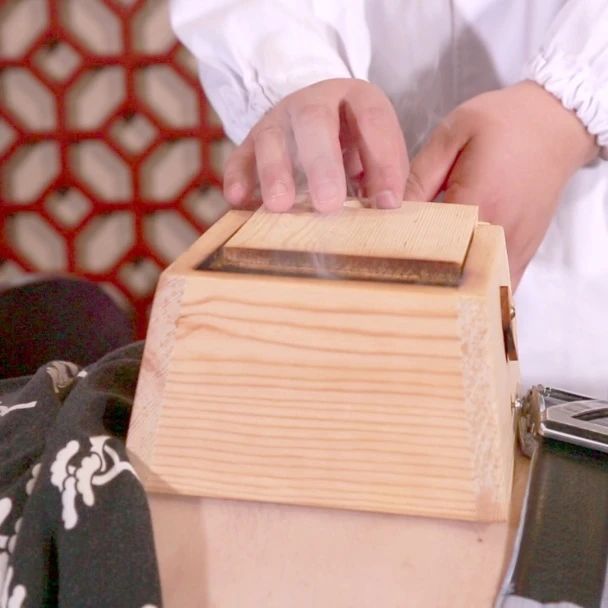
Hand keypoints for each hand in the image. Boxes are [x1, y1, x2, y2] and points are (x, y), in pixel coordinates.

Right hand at [223, 78, 408, 211]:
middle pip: (315, 122)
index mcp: (356, 97)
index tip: (387, 203)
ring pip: (272, 137)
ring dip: (275, 172)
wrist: (312, 115)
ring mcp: (279, 119)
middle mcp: (314, 102)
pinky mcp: (252, 140)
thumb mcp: (376, 150)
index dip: (382, 161)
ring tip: (280, 206)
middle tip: (328, 204)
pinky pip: (241, 155)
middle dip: (322, 165)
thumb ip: (385, 174)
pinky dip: (238, 177)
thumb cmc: (353, 142)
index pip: (372, 120)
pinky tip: (238, 199)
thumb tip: (387, 206)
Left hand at [404, 81, 598, 286]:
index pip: (429, 244)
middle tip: (395, 272)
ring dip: (448, 288)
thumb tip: (389, 210)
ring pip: (475, 288)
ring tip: (421, 279)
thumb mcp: (452, 134)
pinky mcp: (524, 253)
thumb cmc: (503, 123)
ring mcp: (515, 247)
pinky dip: (475, 290)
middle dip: (421, 277)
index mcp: (478, 201)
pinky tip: (453, 285)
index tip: (382, 253)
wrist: (555, 125)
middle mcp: (499, 232)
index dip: (401, 253)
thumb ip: (419, 176)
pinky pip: (498, 286)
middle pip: (451, 274)